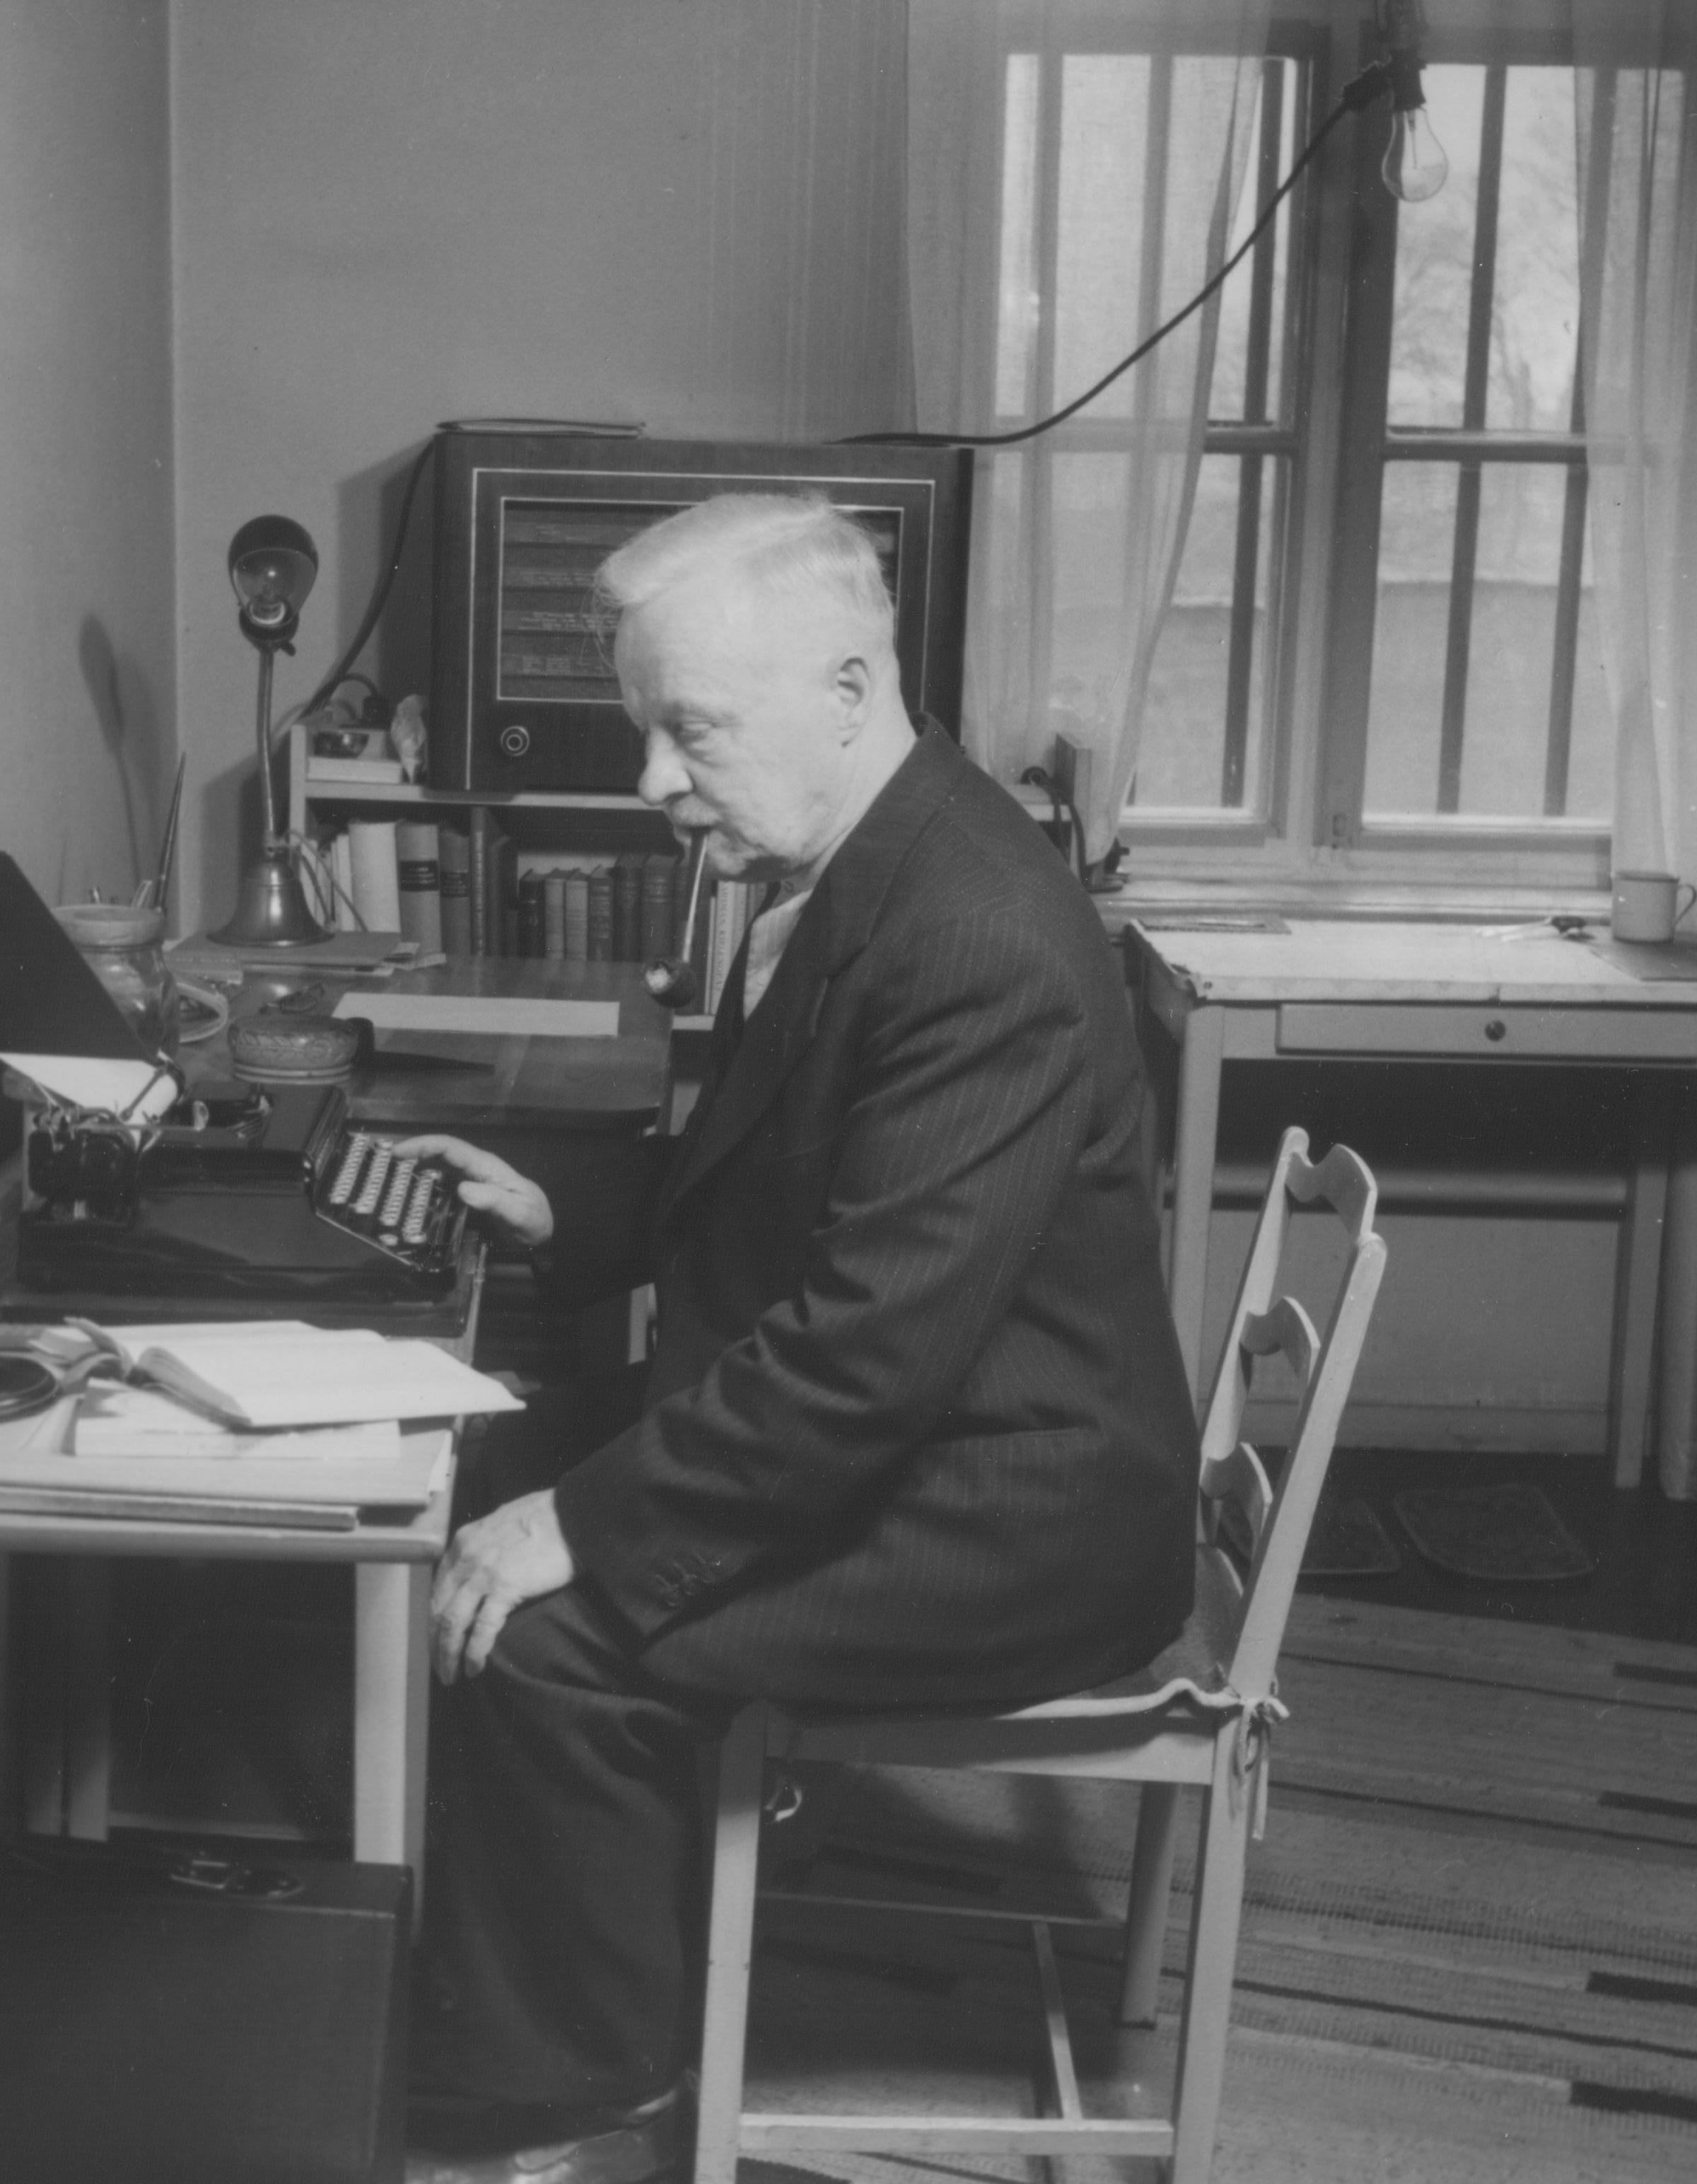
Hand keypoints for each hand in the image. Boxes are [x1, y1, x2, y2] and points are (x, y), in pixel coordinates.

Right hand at [392, 1134, 552, 1247]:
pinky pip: (443, 1184)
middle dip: (413, 1152)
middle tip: (384, 1163)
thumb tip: (463, 1188)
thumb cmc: (534, 1221)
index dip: (424, 1145)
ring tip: (389, 1177)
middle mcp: (476, 1169)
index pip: (451, 1147)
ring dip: (415, 1167)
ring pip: (438, 1167)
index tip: (398, 1152)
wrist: (543, 1234)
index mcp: (486, 1167)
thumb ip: (494, 1201)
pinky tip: (410, 1195)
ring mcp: (471, 1181)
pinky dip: (424, 1184)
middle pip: (440, 1153)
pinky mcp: (469, 1195)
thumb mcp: (519, 1213)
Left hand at [430, 1490, 574, 1681]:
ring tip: (451, 1676)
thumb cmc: (546, 1517)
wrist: (572, 1514)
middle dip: (436, 1643)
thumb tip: (484, 1566)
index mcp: (463, 1543)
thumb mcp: (501, 1524)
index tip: (438, 1639)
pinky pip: (482, 1629)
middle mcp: (466, 1558)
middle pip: (439, 1609)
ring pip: (453, 1623)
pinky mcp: (506, 1588)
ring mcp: (484, 1574)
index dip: (435, 1619)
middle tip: (440, 1667)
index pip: (438, 1589)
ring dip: (448, 1654)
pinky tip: (474, 1668)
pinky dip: (474, 1652)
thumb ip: (486, 1546)